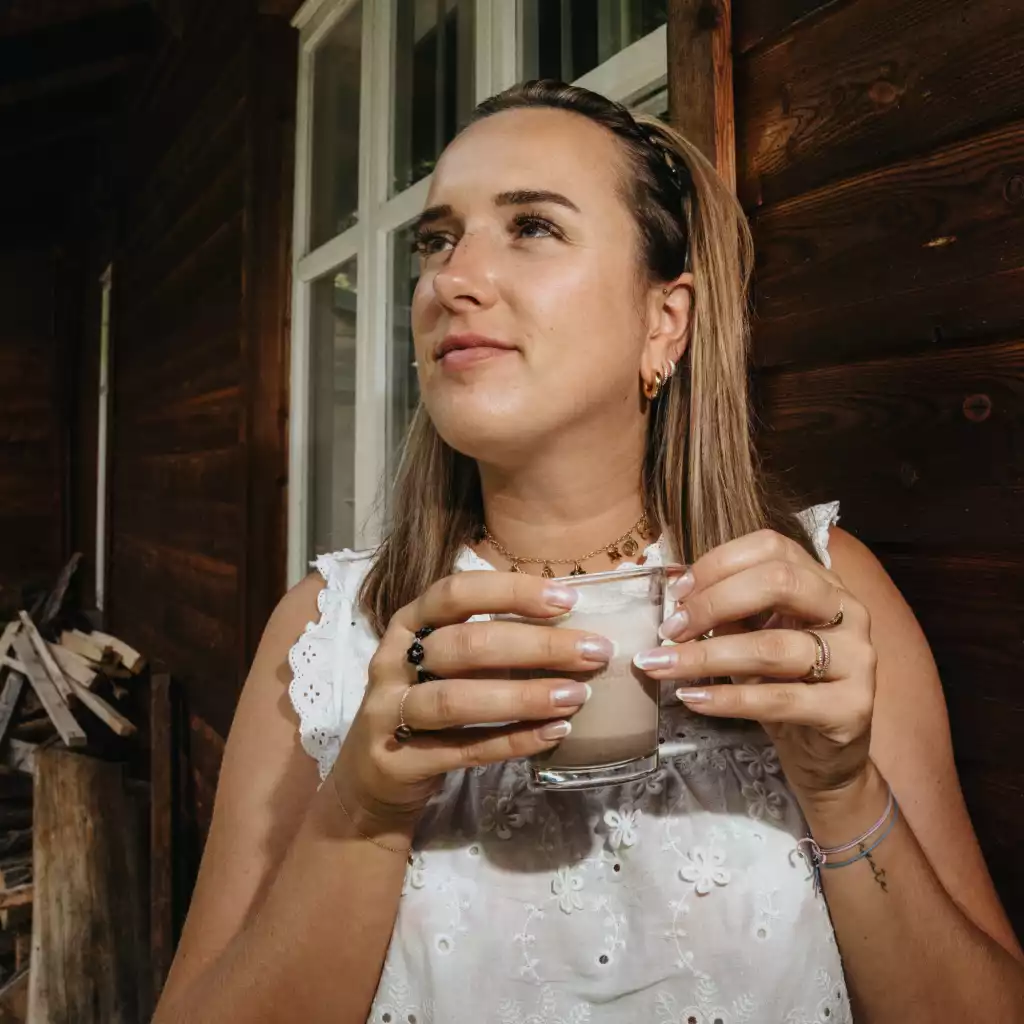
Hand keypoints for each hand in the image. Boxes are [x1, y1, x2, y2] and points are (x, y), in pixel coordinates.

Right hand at [332, 571, 610, 827]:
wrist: (374, 777)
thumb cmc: (426, 701)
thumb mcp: (444, 661)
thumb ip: (490, 640)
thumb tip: (572, 624)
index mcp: (408, 623)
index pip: (456, 592)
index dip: (511, 592)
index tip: (567, 601)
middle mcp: (393, 661)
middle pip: (465, 645)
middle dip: (536, 646)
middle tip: (593, 653)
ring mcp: (389, 712)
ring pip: (457, 700)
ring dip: (523, 697)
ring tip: (576, 696)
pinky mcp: (399, 761)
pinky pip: (463, 750)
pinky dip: (512, 741)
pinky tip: (554, 734)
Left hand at [633, 529, 875, 805]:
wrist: (823, 751)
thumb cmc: (782, 684)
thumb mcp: (753, 637)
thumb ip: (727, 613)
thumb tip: (675, 596)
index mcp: (822, 582)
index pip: (772, 548)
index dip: (719, 563)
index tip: (677, 592)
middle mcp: (848, 611)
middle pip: (780, 582)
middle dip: (714, 602)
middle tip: (670, 630)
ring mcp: (857, 659)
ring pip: (773, 647)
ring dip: (706, 656)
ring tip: (662, 666)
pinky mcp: (851, 708)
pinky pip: (779, 699)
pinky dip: (727, 699)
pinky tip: (692, 698)